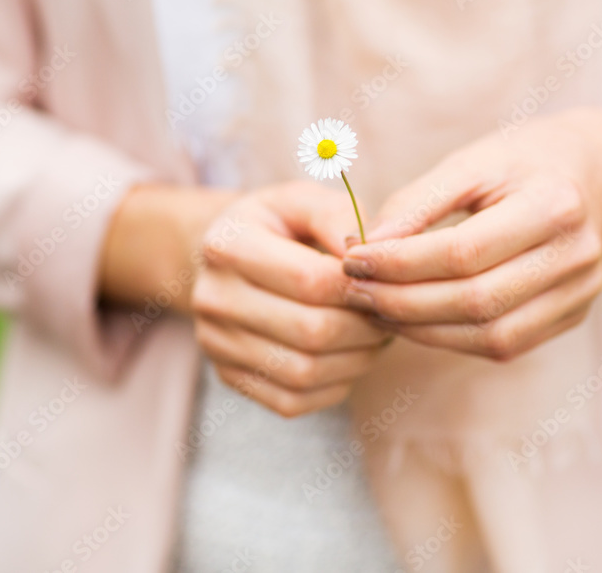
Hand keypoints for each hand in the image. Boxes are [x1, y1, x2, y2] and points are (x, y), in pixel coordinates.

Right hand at [192, 182, 388, 416]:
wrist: (230, 259)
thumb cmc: (279, 226)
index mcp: (227, 244)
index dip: (359, 287)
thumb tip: (369, 252)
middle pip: (310, 332)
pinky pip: (293, 400)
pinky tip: (346, 355)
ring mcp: (216, 343)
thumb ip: (338, 215)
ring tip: (373, 334)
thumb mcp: (304, 201)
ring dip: (355, 359)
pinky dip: (333, 384)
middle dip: (364, 327)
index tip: (386, 281)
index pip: (309, 280)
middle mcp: (212, 298)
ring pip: (304, 373)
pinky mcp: (229, 377)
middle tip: (389, 312)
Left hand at [341, 108, 601, 359]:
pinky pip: (505, 345)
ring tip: (376, 306)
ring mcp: (581, 293)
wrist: (592, 173)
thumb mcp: (470, 162)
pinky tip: (413, 320)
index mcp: (554, 204)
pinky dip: (450, 339)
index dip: (401, 263)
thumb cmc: (520, 163)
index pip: (464, 252)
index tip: (353, 259)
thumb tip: (362, 247)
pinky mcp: (573, 316)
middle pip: (477, 300)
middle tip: (355, 289)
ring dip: (422, 329)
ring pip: (491, 335)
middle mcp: (577, 256)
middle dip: (403, 301)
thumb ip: (416, 202)